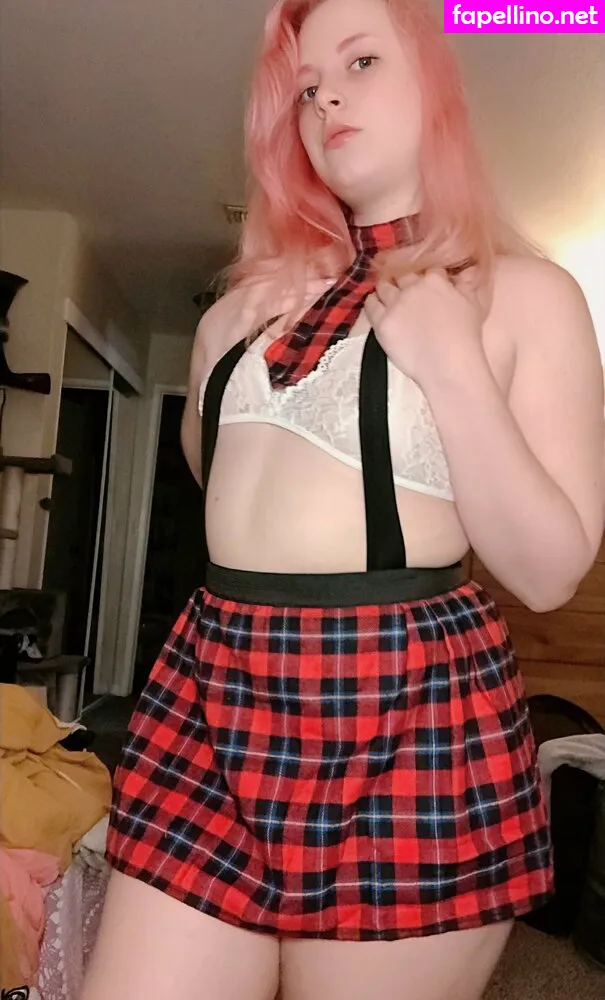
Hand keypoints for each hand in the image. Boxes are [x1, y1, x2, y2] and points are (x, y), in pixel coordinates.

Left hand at [363, 267, 486, 387]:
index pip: (430, 271)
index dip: (429, 278)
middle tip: (404, 288)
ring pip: (384, 287)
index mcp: (434, 280)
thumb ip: (466, 285)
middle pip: (403, 277)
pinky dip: (372, 301)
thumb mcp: (473, 304)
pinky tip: (374, 303)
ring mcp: (395, 304)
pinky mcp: (382, 322)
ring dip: (385, 287)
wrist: (448, 363)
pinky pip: (371, 305)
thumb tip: (467, 272)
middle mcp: (412, 288)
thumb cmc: (465, 336)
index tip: (428, 287)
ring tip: (386, 292)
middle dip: (405, 281)